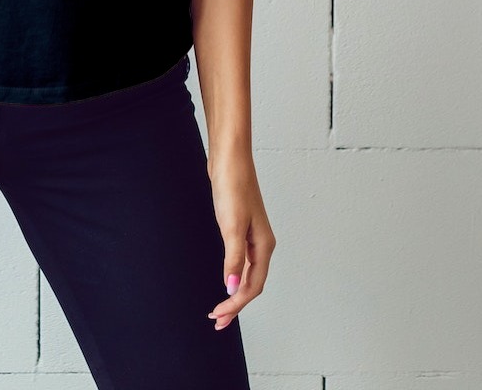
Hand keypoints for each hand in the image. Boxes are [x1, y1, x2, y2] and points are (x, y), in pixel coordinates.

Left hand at [206, 150, 275, 330]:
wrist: (229, 160)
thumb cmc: (233, 187)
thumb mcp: (231, 226)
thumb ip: (233, 258)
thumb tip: (232, 287)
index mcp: (263, 246)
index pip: (253, 286)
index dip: (237, 305)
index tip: (219, 316)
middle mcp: (261, 244)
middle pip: (252, 284)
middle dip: (236, 305)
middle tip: (218, 322)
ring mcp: (253, 236)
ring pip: (248, 274)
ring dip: (235, 293)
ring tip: (220, 308)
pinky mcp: (242, 228)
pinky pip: (242, 261)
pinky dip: (234, 275)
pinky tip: (226, 279)